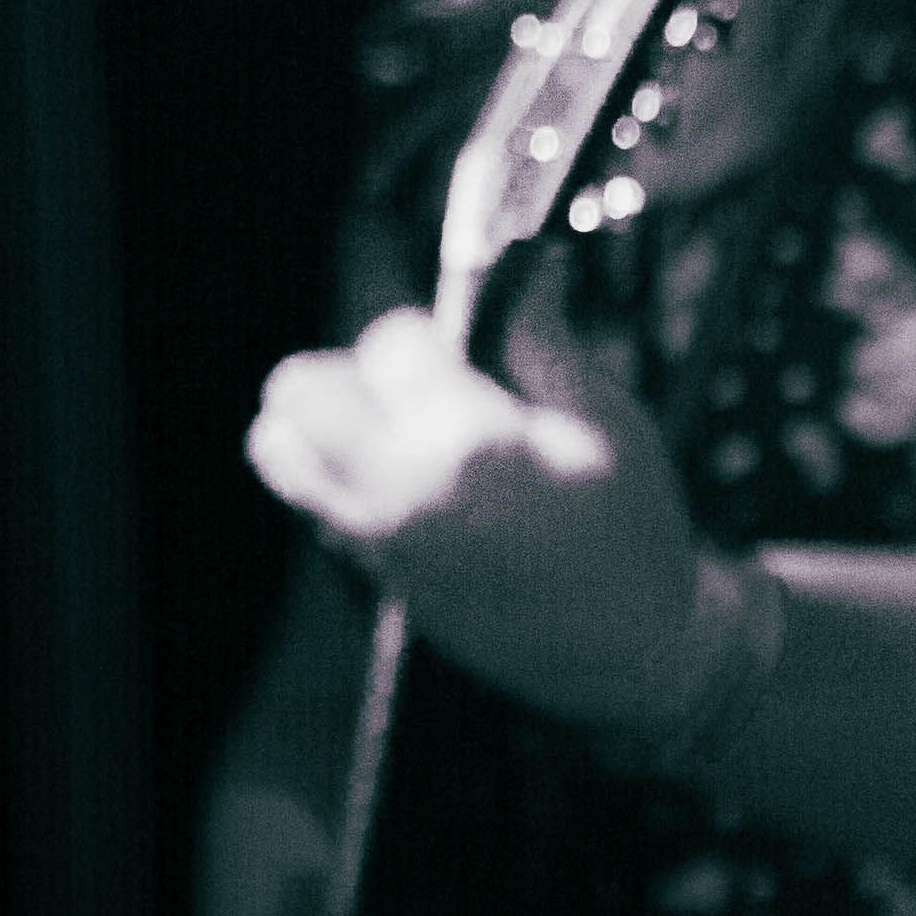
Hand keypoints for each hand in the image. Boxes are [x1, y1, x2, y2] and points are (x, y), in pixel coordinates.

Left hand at [244, 291, 709, 728]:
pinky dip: (331, 473)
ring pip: (281, 446)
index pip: (392, 342)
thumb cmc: (634, 533)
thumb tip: (529, 260)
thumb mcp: (610, 424)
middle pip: (302, 387)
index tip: (470, 354)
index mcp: (466, 442)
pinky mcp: (371, 575)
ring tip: (392, 429)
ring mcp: (375, 538)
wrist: (629, 655)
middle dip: (352, 370)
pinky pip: (308, 501)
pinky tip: (402, 480)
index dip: (431, 335)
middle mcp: (399, 488)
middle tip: (416, 388)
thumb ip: (546, 341)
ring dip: (323, 420)